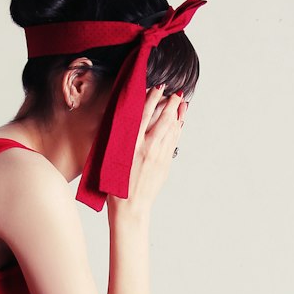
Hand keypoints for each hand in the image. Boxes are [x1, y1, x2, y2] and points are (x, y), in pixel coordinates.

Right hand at [111, 85, 187, 212]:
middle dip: (171, 104)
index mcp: (131, 144)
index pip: (143, 115)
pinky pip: (173, 142)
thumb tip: (124, 120)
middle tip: (177, 92)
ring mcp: (158, 156)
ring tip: (183, 103)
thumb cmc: (114, 183)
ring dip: (178, 115)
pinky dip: (178, 130)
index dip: (152, 99)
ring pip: (171, 131)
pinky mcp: (165, 164)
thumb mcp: (110, 156)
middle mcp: (147, 148)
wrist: (130, 207)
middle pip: (162, 120)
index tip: (158, 87)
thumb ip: (119, 138)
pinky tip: (180, 122)